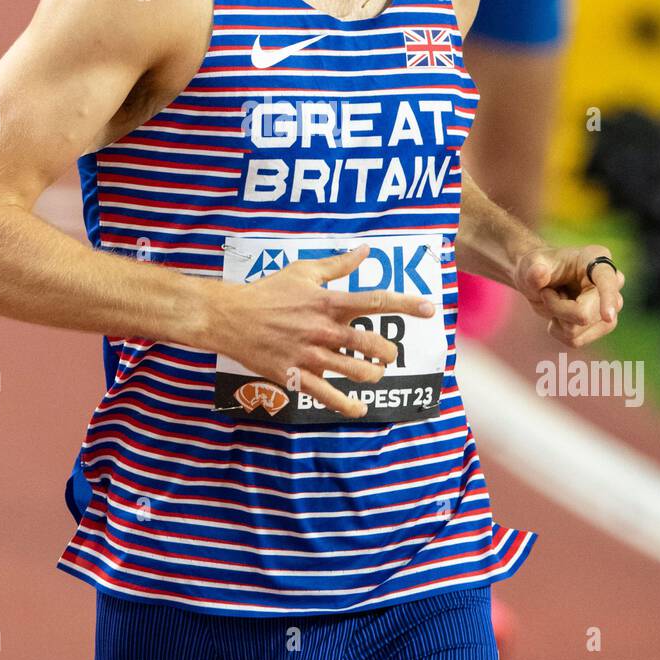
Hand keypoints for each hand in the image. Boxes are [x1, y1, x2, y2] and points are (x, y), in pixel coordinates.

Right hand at [222, 242, 437, 418]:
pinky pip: (329, 397)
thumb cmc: (267, 292)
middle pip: (372, 344)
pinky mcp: (295, 375)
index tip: (430, 309)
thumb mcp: (303, 272)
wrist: (229, 317)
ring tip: (372, 373)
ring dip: (373, 375)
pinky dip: (348, 406)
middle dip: (389, 352)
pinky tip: (359, 408)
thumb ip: (337, 264)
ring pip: (357, 372)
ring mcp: (310, 354)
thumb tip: (365, 251)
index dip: (406, 304)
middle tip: (388, 353)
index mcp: (327, 301)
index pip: (375, 301)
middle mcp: (323, 328)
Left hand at [514, 245, 624, 348]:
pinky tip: (557, 315)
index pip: (607, 281)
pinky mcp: (602, 325)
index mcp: (596, 258)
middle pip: (586, 314)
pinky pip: (577, 340)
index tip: (607, 316)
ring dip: (558, 321)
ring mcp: (609, 305)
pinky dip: (559, 332)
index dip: (608, 298)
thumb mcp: (529, 264)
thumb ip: (532, 269)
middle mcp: (611, 282)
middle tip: (546, 293)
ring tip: (553, 301)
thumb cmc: (536, 266)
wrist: (537, 281)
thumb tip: (539, 271)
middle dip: (558, 309)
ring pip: (580, 330)